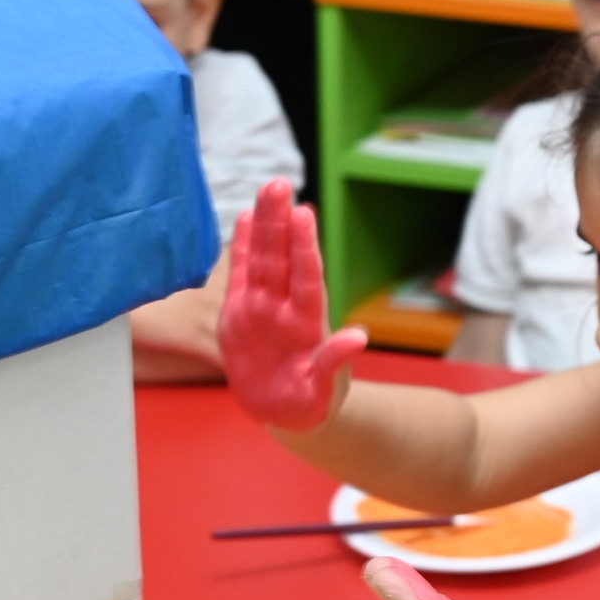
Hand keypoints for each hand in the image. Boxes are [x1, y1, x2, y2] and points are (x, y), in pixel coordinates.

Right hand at [216, 180, 362, 430]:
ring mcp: (264, 308)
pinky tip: (245, 218)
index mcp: (308, 324)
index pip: (306, 278)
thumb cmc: (312, 404)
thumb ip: (335, 362)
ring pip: (263, 260)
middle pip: (281, 259)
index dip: (304, 247)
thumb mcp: (325, 390)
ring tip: (267, 190)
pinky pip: (241, 275)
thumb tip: (358, 338)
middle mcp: (286, 308)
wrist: (287, 414)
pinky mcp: (240, 315)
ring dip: (264, 225)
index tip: (304, 214)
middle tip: (279, 184)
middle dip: (279, 223)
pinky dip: (242, 248)